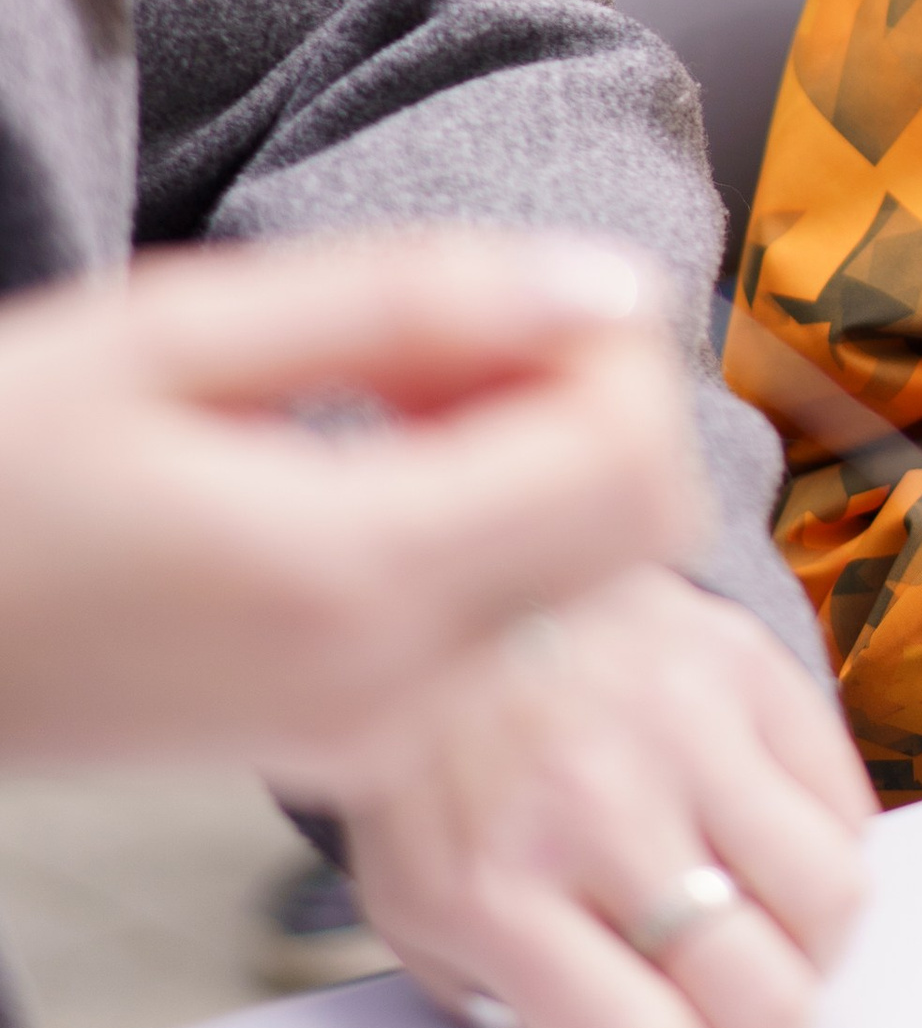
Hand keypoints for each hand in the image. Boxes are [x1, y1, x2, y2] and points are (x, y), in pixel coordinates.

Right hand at [0, 234, 702, 781]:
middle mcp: (390, 684)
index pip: (628, 463)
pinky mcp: (345, 742)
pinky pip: (497, 618)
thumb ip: (412, 301)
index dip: (610, 346)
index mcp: (354, 577)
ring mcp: (370, 733)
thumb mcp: (179, 330)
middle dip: (589, 398)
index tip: (509, 286)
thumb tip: (608, 285)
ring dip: (534, 452)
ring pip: (578, 574)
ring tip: (387, 375)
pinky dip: (482, 518)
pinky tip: (364, 450)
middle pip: (636, 528)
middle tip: (452, 326)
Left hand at [341, 567, 874, 1027]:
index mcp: (497, 888)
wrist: (448, 596)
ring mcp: (683, 723)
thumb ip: (521, 1024)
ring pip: (834, 896)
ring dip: (812, 946)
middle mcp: (597, 805)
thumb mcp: (426, 918)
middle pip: (765, 991)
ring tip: (762, 930)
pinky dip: (822, 849)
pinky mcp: (746, 661)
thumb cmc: (437, 775)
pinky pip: (845, 802)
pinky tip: (761, 842)